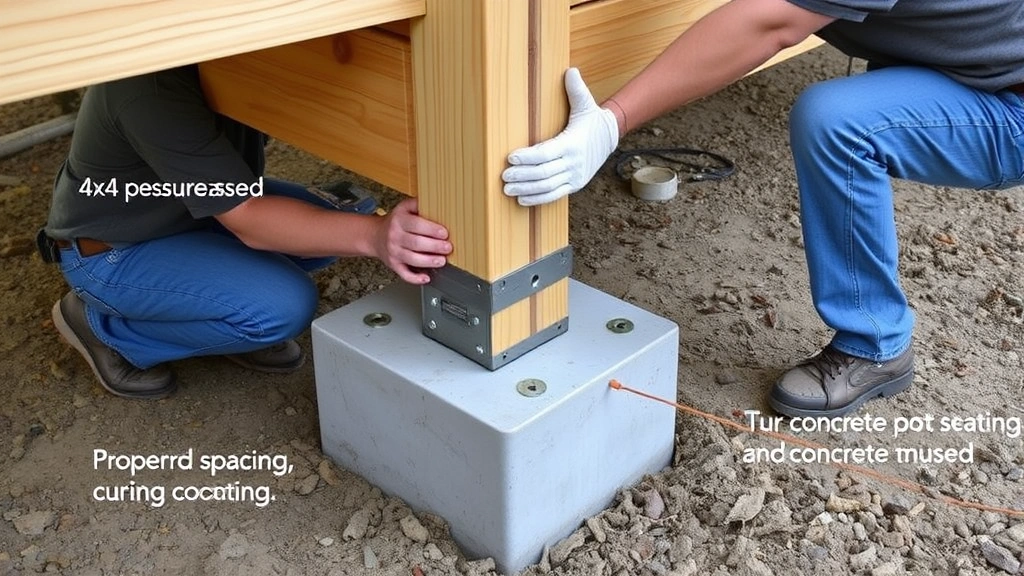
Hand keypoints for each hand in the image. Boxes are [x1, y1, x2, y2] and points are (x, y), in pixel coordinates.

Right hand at [372, 198, 450, 283]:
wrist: (374, 236)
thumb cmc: (395, 222)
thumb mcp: (404, 208)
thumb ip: (418, 204)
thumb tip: (436, 200)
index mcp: (399, 220)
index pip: (416, 225)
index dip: (432, 229)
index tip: (444, 233)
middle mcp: (395, 236)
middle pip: (416, 243)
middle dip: (434, 246)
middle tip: (448, 247)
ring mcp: (394, 251)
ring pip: (412, 259)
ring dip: (428, 261)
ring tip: (441, 261)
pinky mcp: (393, 264)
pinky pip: (404, 273)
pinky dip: (415, 278)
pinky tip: (426, 277)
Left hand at [502, 68, 618, 205]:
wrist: (610, 137)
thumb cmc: (592, 119)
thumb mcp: (586, 103)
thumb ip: (576, 89)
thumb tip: (570, 70)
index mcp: (573, 143)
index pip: (546, 153)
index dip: (528, 157)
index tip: (511, 156)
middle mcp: (574, 162)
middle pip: (544, 173)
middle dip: (522, 176)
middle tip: (504, 176)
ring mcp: (574, 176)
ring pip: (547, 187)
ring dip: (526, 190)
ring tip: (507, 190)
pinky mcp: (574, 185)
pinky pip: (555, 195)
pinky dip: (538, 199)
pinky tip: (522, 200)